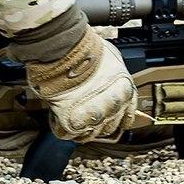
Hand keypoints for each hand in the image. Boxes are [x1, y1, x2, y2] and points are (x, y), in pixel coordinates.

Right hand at [25, 30, 147, 142]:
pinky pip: (66, 134)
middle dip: (95, 121)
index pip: (126, 118)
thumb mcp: (113, 58)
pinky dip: (59, 125)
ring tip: (68, 111)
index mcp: (125, 93)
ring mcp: (93, 117)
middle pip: (106, 128)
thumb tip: (110, 81)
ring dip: (78, 125)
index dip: (114, 117)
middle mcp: (113, 108)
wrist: (66, 50)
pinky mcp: (71, 123)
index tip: (107, 117)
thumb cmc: (87, 48)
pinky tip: (57, 114)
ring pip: (87, 134)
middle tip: (83, 110)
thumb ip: (114, 77)